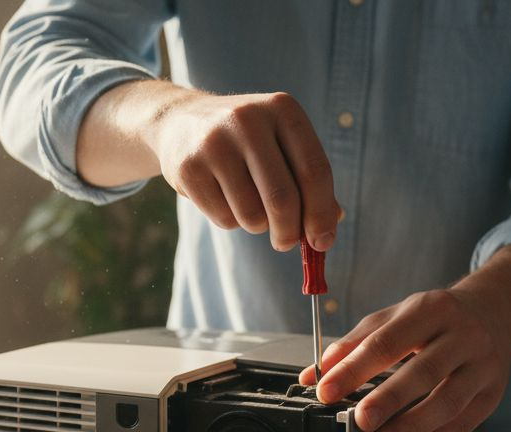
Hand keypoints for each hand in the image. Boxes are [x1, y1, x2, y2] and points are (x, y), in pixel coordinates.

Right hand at [79, 82, 340, 251]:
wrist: (182, 121)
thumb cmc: (248, 142)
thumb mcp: (283, 146)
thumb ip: (310, 183)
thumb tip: (328, 229)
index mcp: (283, 110)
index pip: (315, 171)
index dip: (322, 213)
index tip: (322, 241)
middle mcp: (249, 120)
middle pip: (283, 198)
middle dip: (290, 232)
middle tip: (287, 243)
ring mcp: (214, 142)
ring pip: (252, 215)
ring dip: (258, 225)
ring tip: (249, 205)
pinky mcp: (188, 167)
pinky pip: (224, 218)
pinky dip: (231, 221)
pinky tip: (223, 197)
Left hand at [298, 246, 510, 431]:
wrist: (495, 314)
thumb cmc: (439, 319)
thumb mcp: (397, 316)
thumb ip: (355, 343)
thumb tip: (316, 374)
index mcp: (432, 309)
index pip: (387, 341)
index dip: (355, 369)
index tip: (328, 391)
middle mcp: (463, 335)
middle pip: (424, 371)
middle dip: (389, 400)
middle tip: (360, 421)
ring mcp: (482, 366)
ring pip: (448, 402)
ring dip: (412, 428)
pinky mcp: (492, 394)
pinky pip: (463, 425)